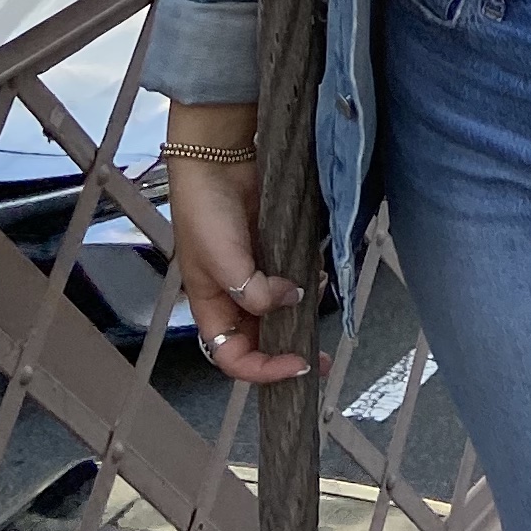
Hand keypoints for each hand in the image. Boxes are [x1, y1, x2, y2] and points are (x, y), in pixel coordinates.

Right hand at [162, 101, 315, 384]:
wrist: (217, 160)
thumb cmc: (206, 213)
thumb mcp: (223, 261)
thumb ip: (255, 292)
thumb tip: (293, 298)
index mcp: (212, 308)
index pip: (235, 358)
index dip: (265, 370)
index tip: (298, 364)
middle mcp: (233, 297)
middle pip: (260, 341)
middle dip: (289, 352)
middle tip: (325, 360)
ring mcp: (254, 274)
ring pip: (280, 312)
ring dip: (300, 316)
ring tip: (321, 301)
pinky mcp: (273, 251)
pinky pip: (292, 279)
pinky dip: (307, 283)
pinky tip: (320, 275)